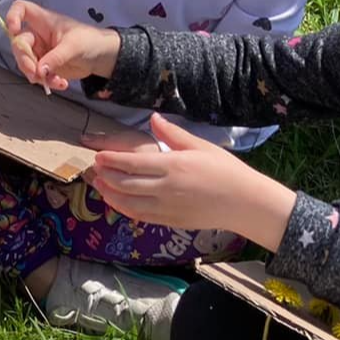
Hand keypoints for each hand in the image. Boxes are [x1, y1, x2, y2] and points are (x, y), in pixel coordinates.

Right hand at [6, 0, 121, 91]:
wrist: (102, 57)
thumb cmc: (90, 41)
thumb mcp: (74, 46)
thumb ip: (55, 58)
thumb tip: (39, 70)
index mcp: (43, 21)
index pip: (21, 9)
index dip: (12, 16)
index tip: (14, 30)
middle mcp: (38, 35)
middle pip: (18, 44)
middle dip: (25, 61)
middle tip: (35, 74)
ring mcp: (40, 51)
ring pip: (25, 63)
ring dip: (36, 75)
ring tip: (53, 81)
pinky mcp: (44, 66)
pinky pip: (37, 75)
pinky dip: (47, 82)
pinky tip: (61, 83)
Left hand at [86, 113, 290, 241]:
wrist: (245, 203)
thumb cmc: (226, 170)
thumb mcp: (201, 146)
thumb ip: (173, 134)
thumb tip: (153, 118)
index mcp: (173, 165)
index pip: (132, 163)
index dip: (110, 160)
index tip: (97, 155)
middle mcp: (166, 188)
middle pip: (125, 183)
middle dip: (105, 176)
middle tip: (93, 169)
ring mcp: (167, 207)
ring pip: (128, 202)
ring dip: (109, 194)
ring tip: (98, 185)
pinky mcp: (170, 222)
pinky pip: (140, 216)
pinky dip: (124, 209)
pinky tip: (117, 202)